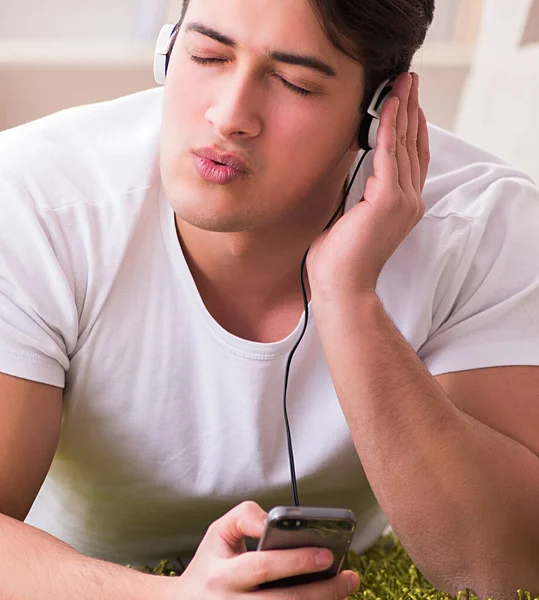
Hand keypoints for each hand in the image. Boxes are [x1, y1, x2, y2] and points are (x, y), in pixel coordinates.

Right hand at [164, 501, 359, 598]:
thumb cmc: (211, 563)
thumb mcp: (219, 532)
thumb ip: (245, 517)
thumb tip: (272, 521)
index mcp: (222, 575)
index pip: (263, 567)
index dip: (296, 561)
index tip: (327, 554)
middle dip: (322, 591)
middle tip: (350, 578)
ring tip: (345, 590)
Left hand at [307, 72, 429, 299]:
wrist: (341, 286)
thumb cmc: (340, 260)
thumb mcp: (351, 219)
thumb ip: (358, 195)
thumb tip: (349, 174)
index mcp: (402, 207)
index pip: (410, 159)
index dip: (410, 128)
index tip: (407, 102)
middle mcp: (409, 201)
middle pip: (412, 145)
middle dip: (411, 110)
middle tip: (409, 80)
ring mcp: (403, 200)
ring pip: (404, 144)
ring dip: (403, 110)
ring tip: (403, 82)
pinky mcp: (389, 200)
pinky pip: (389, 154)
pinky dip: (388, 127)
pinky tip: (388, 106)